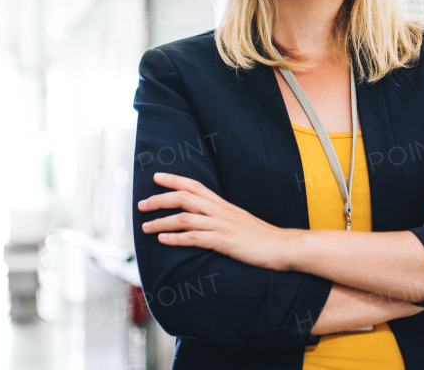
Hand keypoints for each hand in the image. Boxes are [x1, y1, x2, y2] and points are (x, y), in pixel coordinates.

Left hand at [139, 172, 296, 269]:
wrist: (282, 246)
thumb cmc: (261, 237)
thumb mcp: (239, 220)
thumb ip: (221, 217)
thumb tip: (204, 220)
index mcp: (223, 204)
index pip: (194, 185)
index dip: (174, 179)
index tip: (156, 177)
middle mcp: (220, 211)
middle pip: (184, 198)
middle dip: (159, 199)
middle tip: (141, 204)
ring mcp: (221, 225)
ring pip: (184, 218)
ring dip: (161, 221)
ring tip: (145, 227)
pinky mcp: (223, 241)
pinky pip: (194, 237)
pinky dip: (175, 238)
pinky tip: (163, 239)